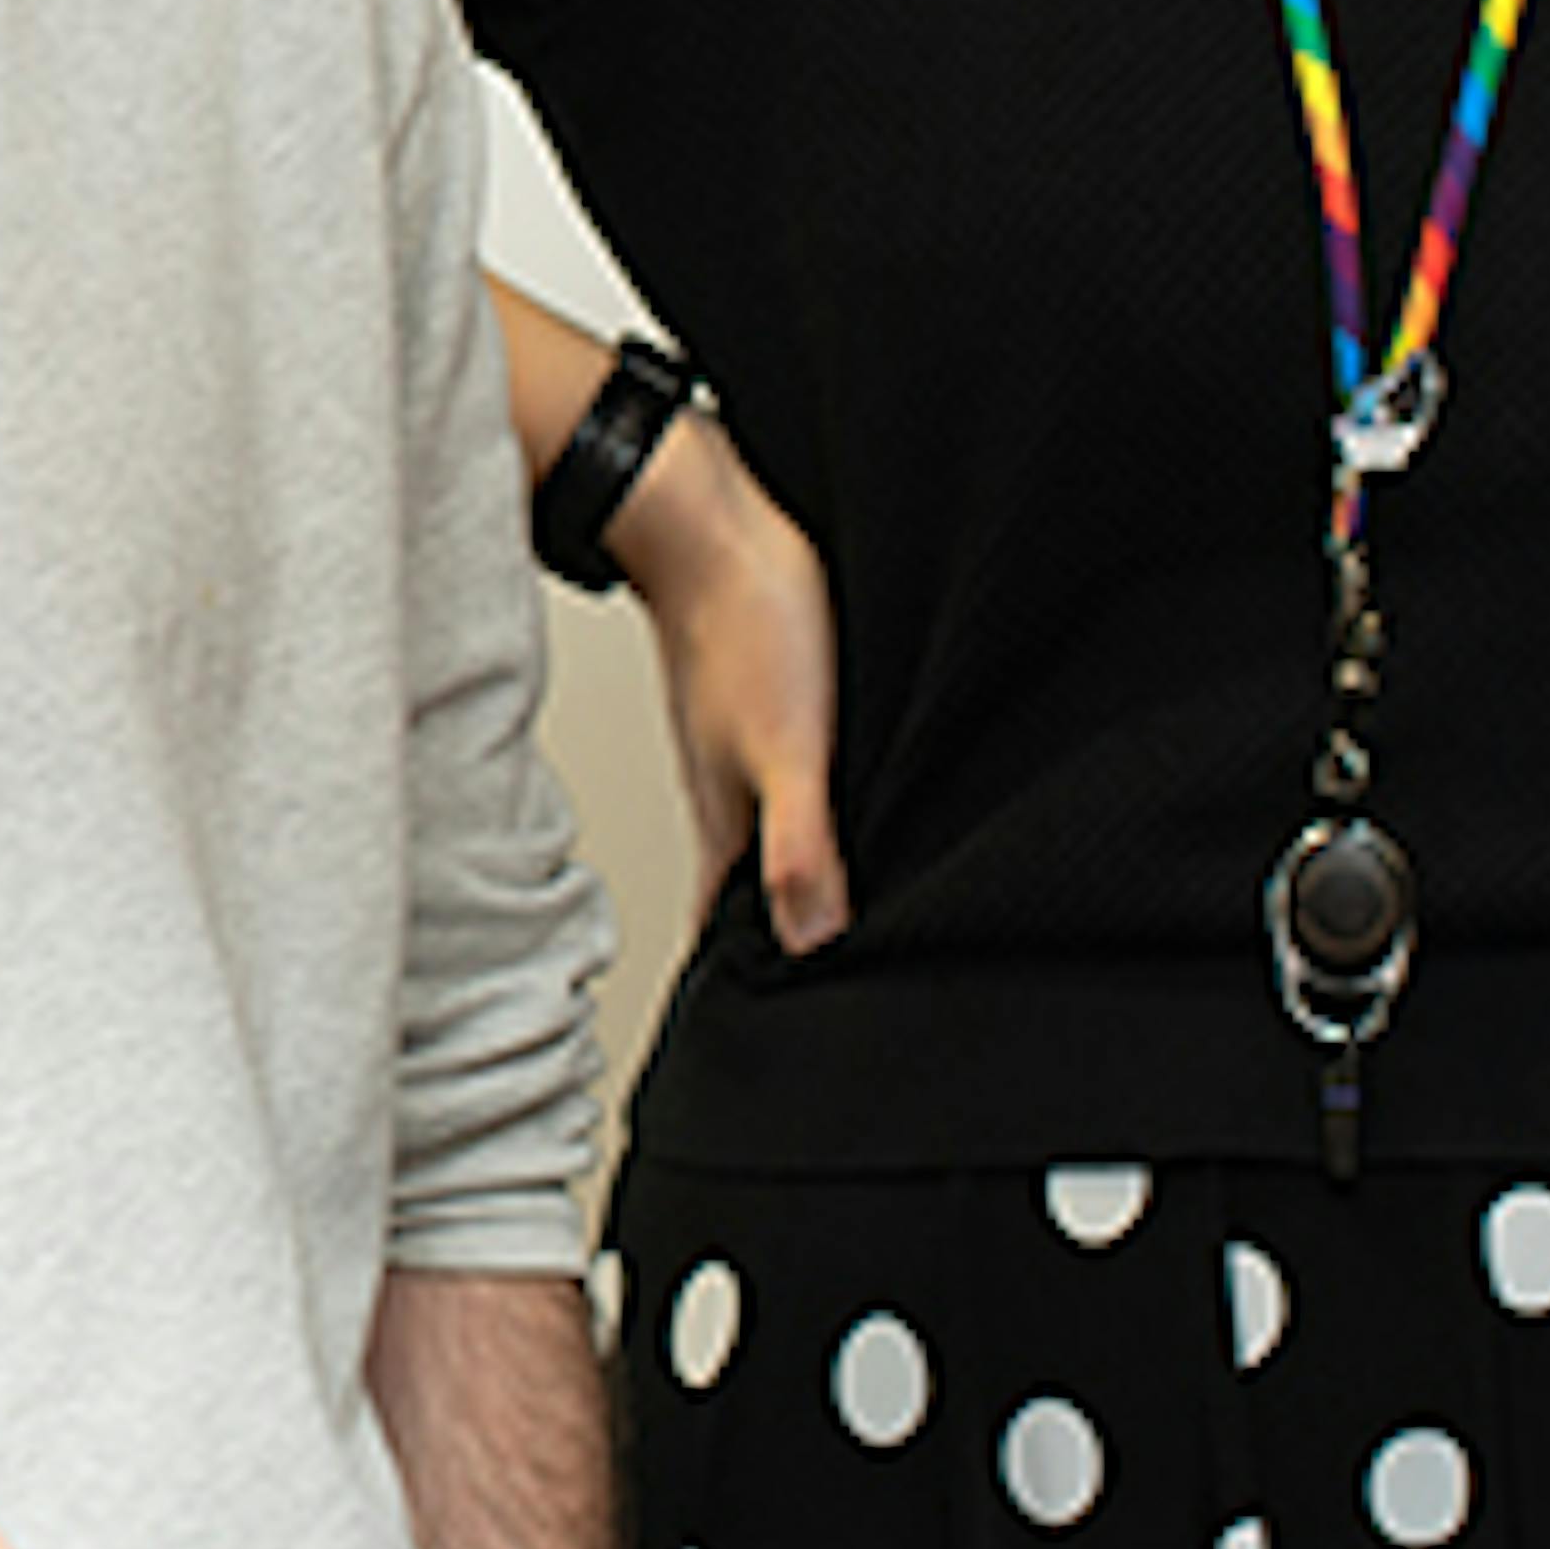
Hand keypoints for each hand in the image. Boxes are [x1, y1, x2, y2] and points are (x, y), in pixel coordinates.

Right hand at [613, 405, 850, 952]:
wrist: (709, 513)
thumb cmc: (744, 619)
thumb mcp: (787, 746)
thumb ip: (798, 844)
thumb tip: (815, 941)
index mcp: (726, 816)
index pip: (729, 927)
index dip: (751, 979)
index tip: (772, 1034)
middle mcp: (729, 785)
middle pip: (748, 884)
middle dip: (775, 937)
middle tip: (811, 987)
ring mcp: (741, 739)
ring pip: (766, 826)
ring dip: (793, 868)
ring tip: (831, 908)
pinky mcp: (765, 694)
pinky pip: (782, 771)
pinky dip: (807, 803)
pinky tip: (840, 793)